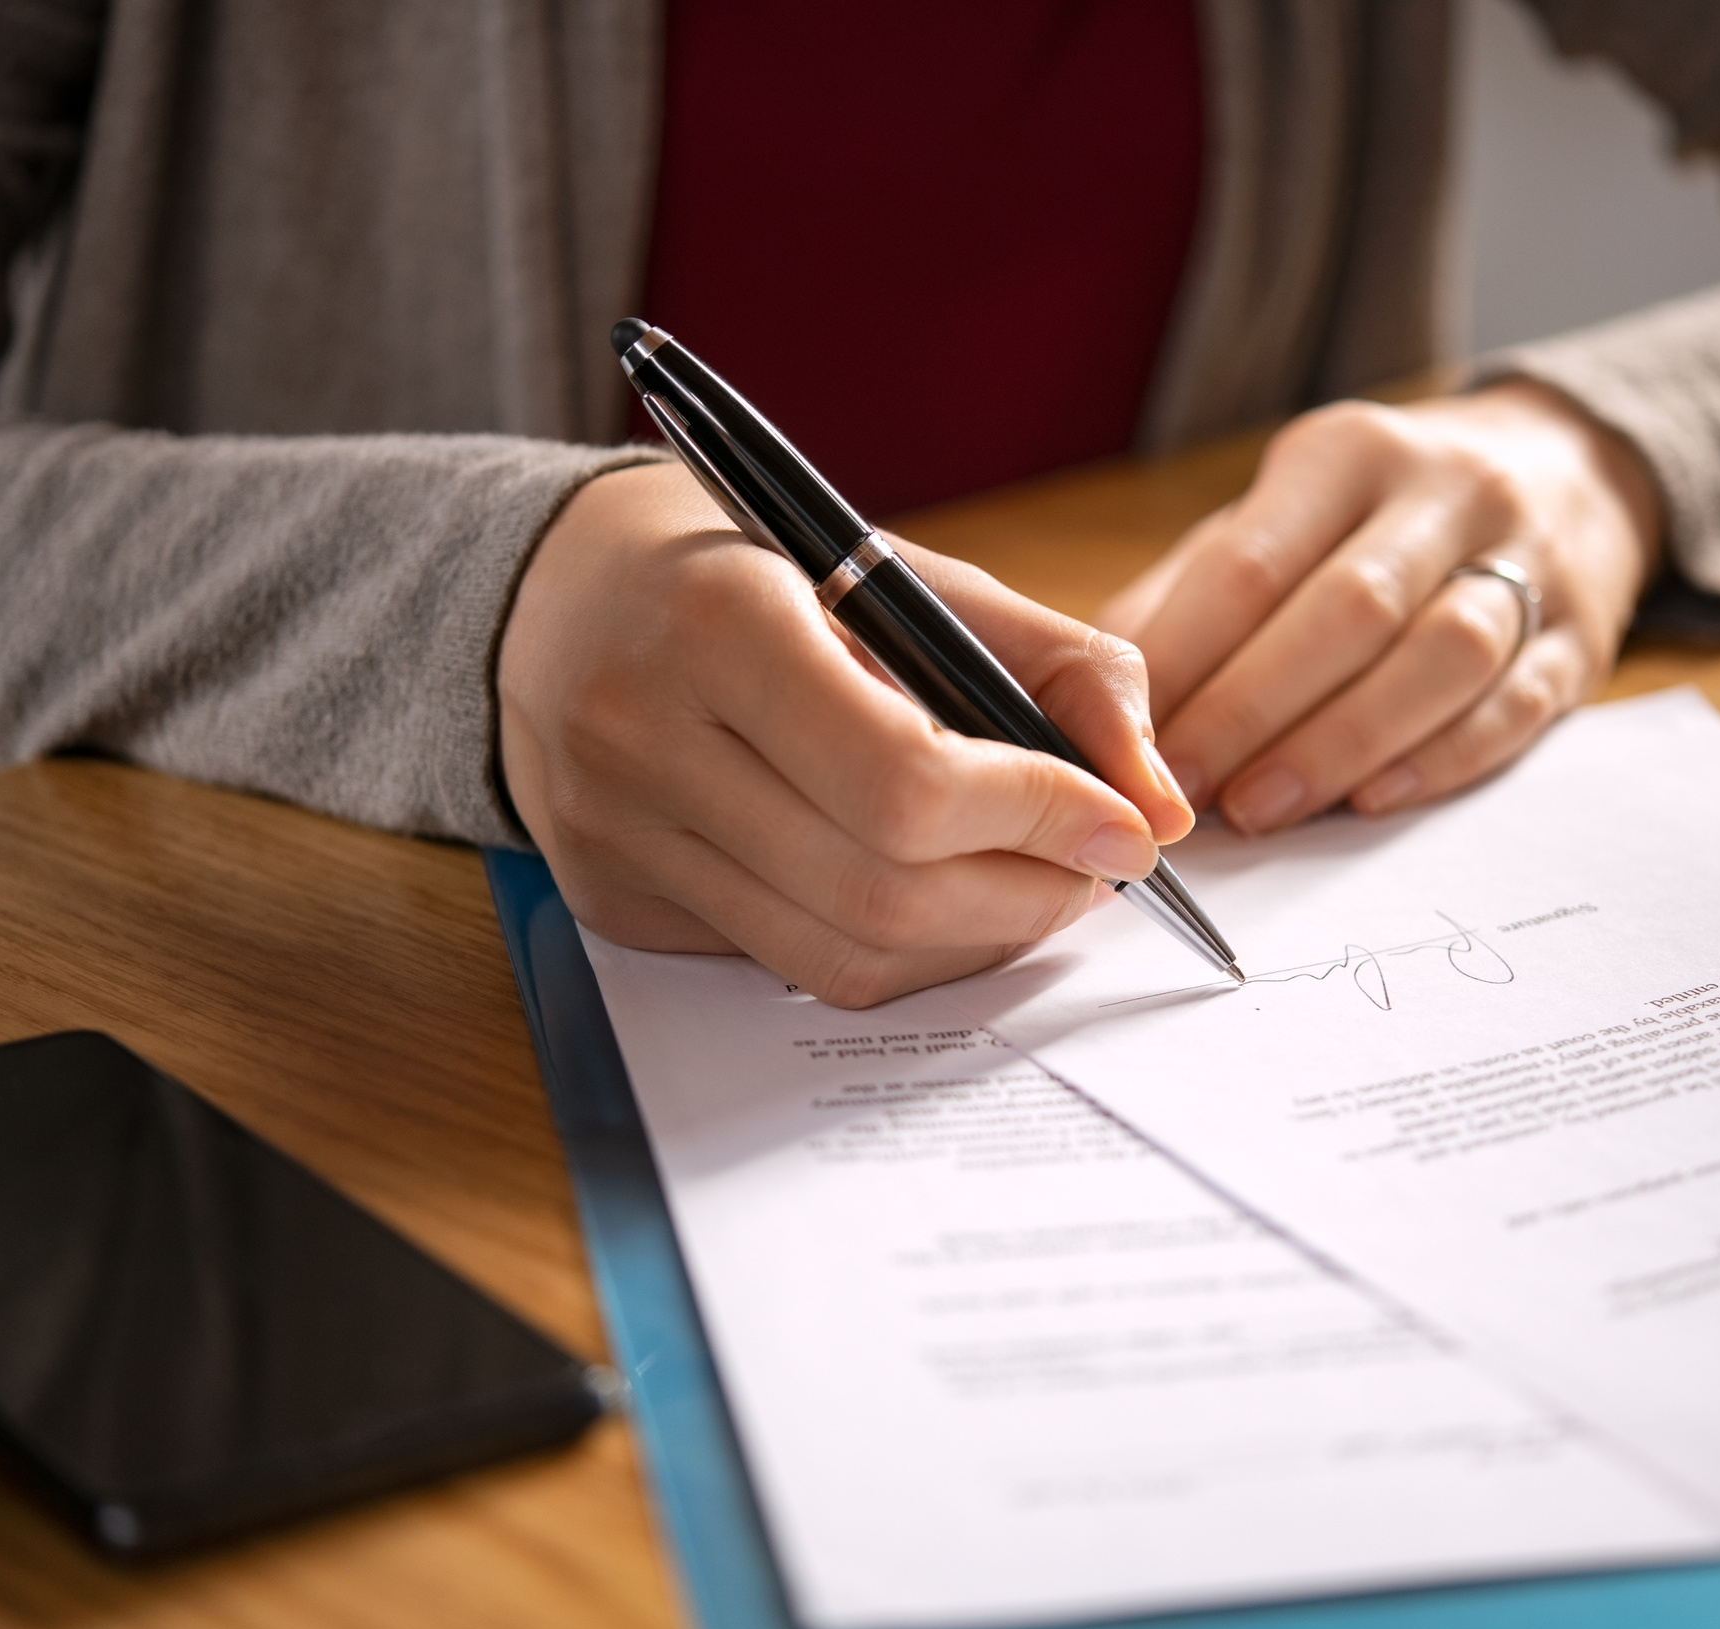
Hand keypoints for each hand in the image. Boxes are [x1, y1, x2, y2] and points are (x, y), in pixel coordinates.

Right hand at [497, 463, 1193, 1007]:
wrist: (558, 596)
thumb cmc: (758, 573)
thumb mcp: (910, 572)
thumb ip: (1060, 667)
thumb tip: (1162, 806)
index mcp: (719, 623)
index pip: (905, 780)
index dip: (1039, 818)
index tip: (1126, 827)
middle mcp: (643, 737)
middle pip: (881, 888)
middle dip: (1027, 895)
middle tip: (1095, 869)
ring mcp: (615, 834)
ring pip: (839, 954)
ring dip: (973, 939)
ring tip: (1031, 885)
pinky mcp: (612, 902)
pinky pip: (787, 966)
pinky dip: (891, 949)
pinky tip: (928, 896)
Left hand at [1097, 380, 1661, 833]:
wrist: (1565, 471)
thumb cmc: (1376, 517)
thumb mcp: (1279, 515)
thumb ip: (1188, 597)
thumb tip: (1094, 696)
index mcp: (1346, 453)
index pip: (1252, 560)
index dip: (1187, 659)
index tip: (1128, 740)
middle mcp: (1445, 492)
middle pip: (1347, 610)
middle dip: (1252, 710)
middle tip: (1182, 792)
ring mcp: (1527, 560)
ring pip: (1439, 655)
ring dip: (1340, 742)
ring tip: (1262, 809)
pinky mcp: (1581, 636)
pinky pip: (1513, 705)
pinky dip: (1439, 759)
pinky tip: (1372, 800)